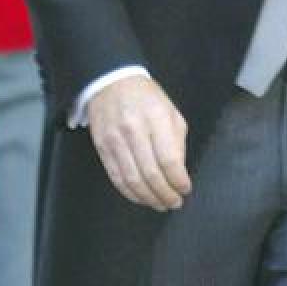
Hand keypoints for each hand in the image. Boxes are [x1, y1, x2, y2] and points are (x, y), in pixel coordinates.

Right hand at [86, 74, 191, 210]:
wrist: (110, 81)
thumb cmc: (145, 97)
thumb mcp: (170, 112)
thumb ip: (177, 142)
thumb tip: (178, 173)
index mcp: (156, 119)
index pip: (169, 160)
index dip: (179, 181)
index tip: (185, 189)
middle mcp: (134, 130)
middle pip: (151, 174)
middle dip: (166, 195)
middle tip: (174, 203)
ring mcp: (115, 139)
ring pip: (132, 180)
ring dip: (149, 198)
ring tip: (160, 204)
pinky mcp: (101, 147)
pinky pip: (116, 177)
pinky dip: (130, 193)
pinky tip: (141, 197)